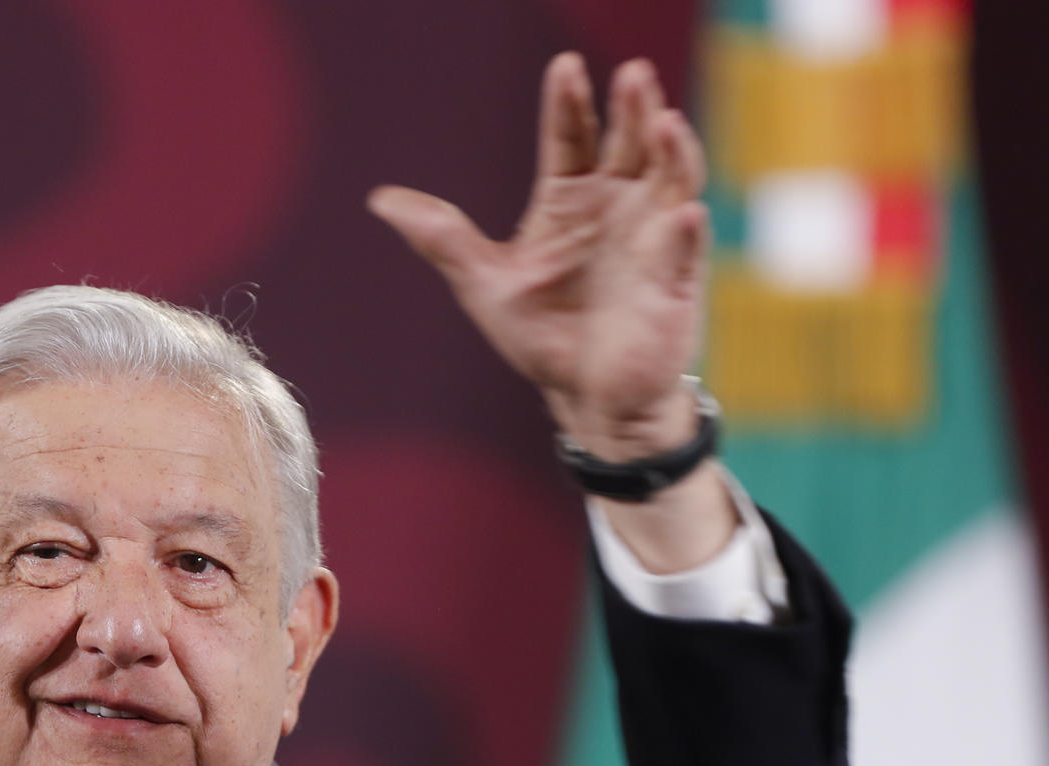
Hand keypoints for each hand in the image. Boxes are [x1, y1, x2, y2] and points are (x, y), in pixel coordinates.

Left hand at [369, 54, 707, 461]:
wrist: (584, 397)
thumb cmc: (541, 336)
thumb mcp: (485, 283)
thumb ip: (442, 239)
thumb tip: (381, 200)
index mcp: (570, 199)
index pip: (571, 137)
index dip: (569, 103)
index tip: (565, 67)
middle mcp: (617, 206)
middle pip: (630, 142)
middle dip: (633, 108)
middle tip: (632, 74)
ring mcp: (652, 239)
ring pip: (672, 180)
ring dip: (672, 151)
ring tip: (664, 122)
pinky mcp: (675, 283)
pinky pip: (684, 251)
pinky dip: (685, 232)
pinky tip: (683, 214)